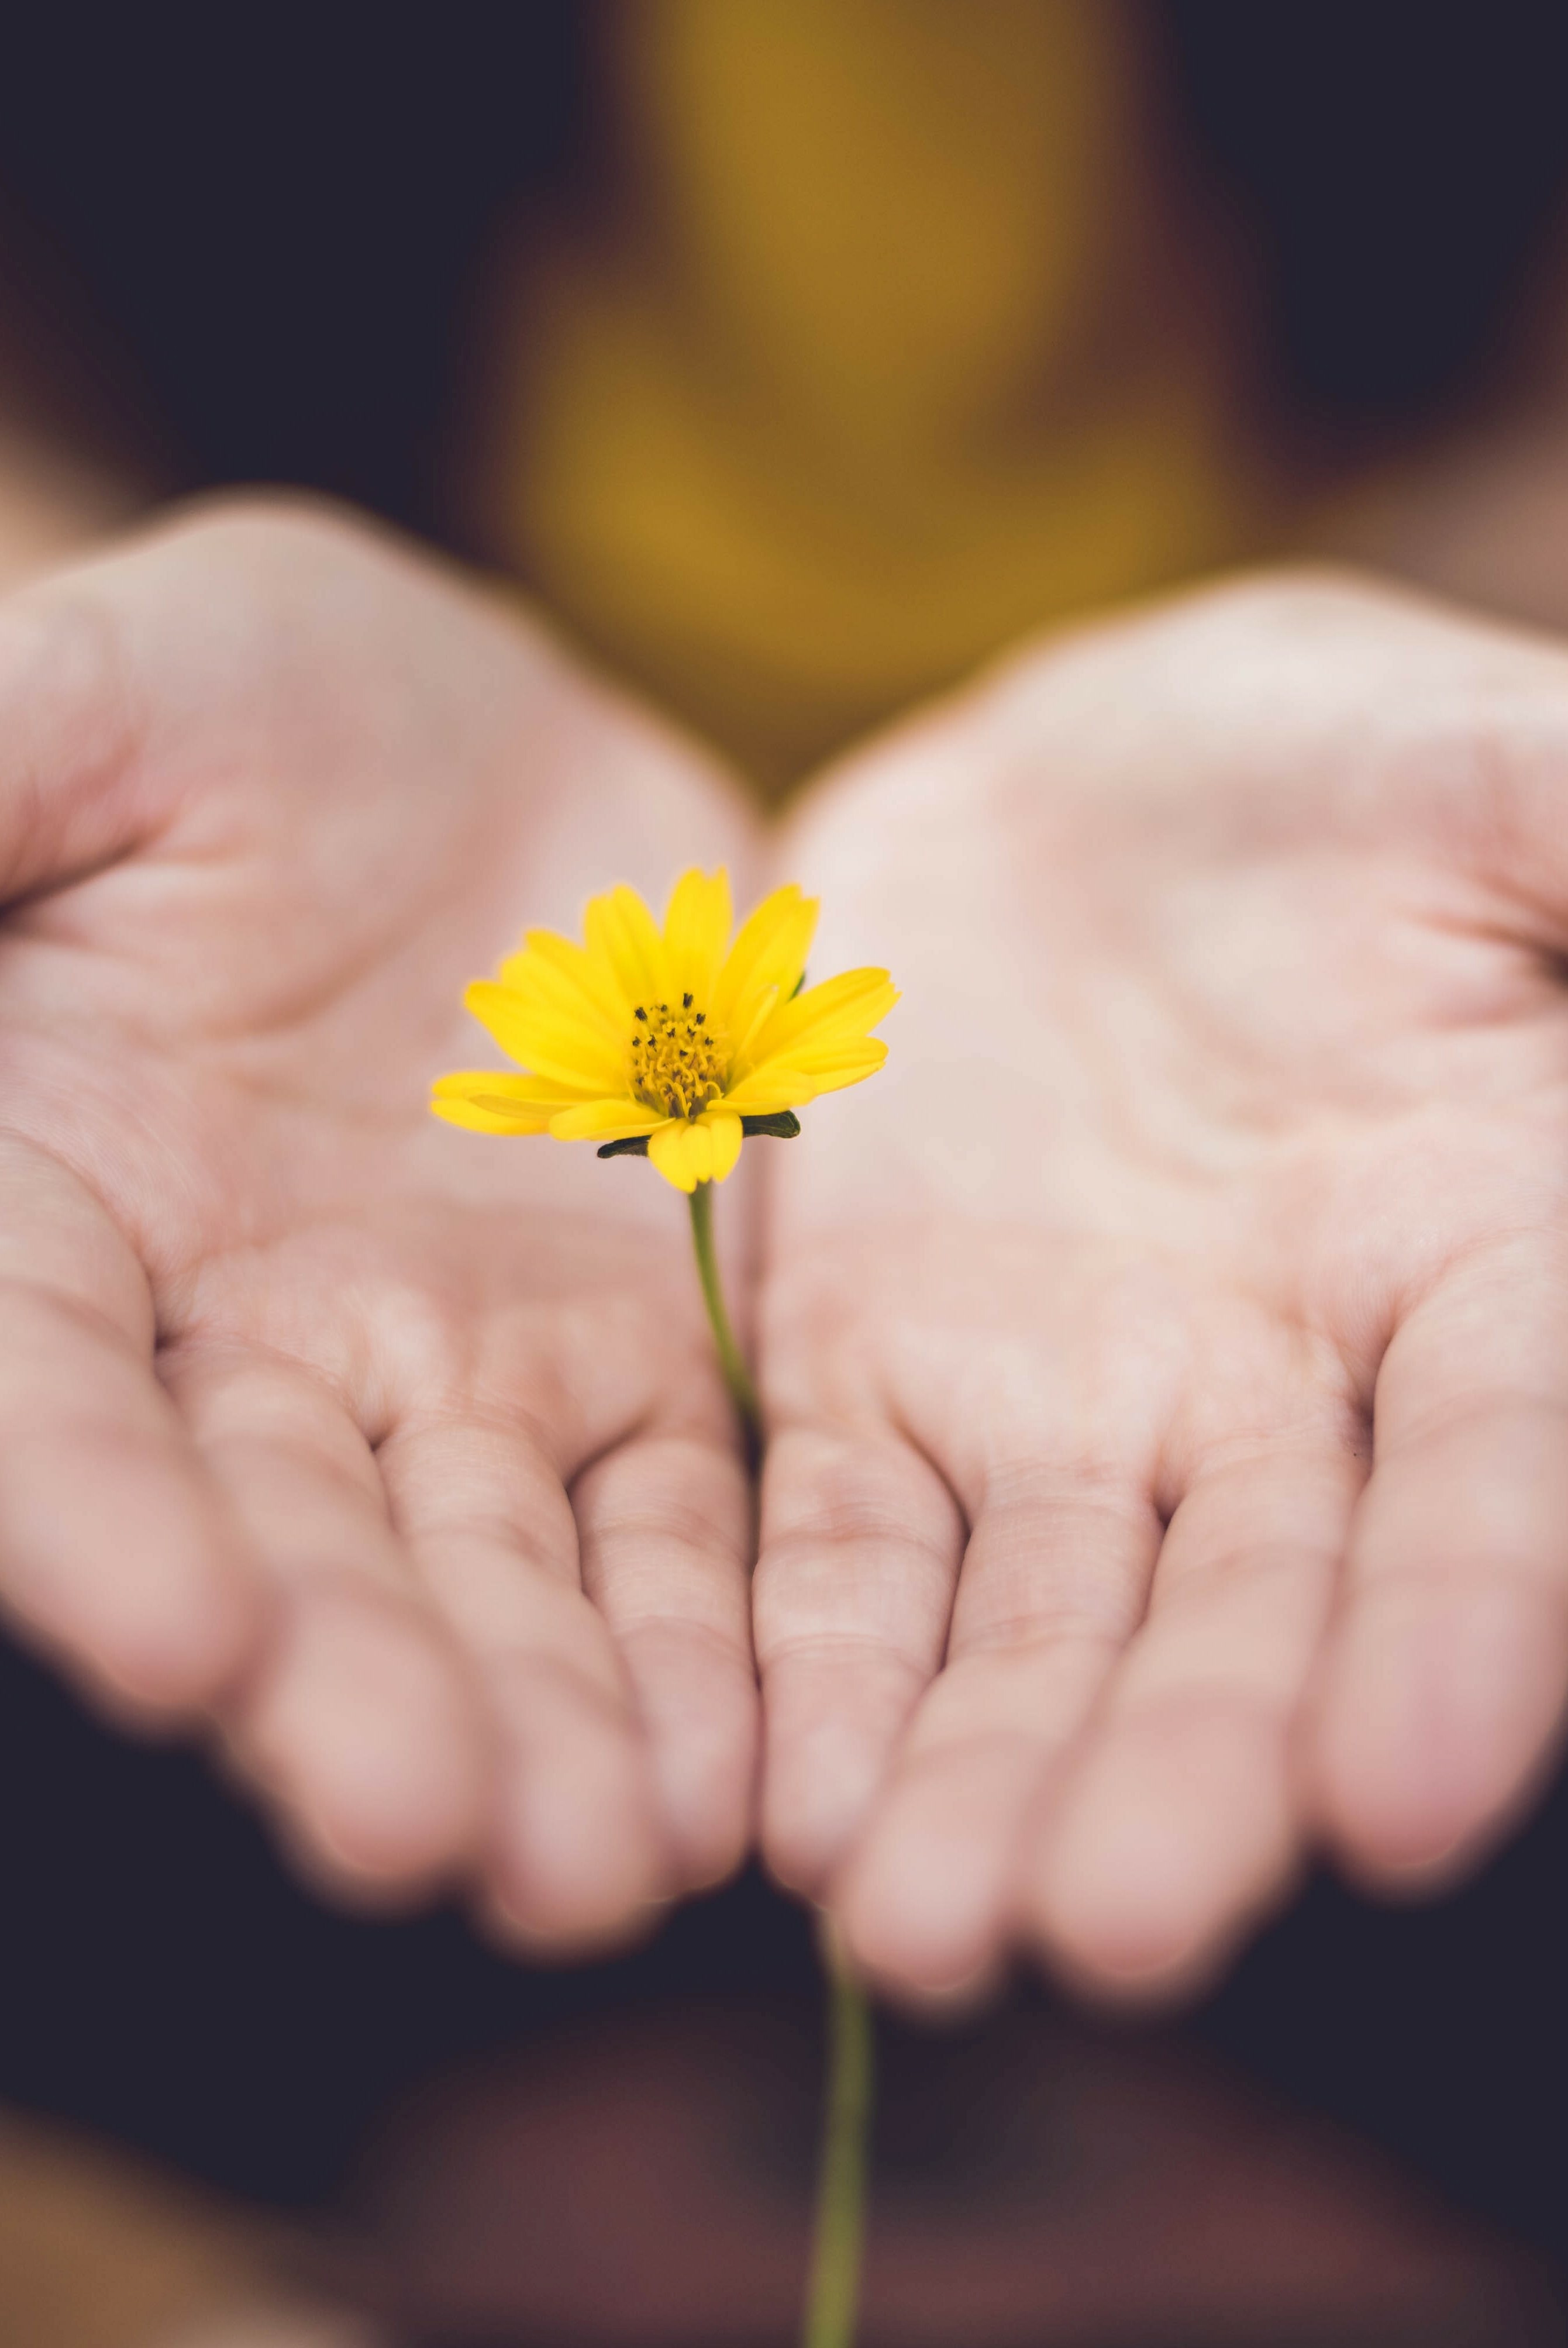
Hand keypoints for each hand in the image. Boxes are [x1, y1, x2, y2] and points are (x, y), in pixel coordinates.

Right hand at [0, 498, 761, 1948]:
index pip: (46, 1393)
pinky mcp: (636, 1373)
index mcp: (56, 1203)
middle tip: (429, 1832)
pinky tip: (737, 1780)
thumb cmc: (249, 698)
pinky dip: (697, 1648)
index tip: (171, 1639)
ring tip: (598, 1868)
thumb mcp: (103, 702)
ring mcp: (449, 1376)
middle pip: (283, 1539)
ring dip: (540, 1722)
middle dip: (351, 1683)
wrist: (488, 749)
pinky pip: (668, 1528)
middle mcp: (241, 1346)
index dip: (90, 1516)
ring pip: (487, 1576)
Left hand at [753, 573, 1567, 2002]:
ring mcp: (1065, 1406)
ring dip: (979, 1778)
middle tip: (1101, 1935)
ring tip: (913, 1934)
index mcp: (1478, 1256)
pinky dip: (822, 1668)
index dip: (1460, 1629)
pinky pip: (846, 1546)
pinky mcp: (875, 1382)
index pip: (1494, 1473)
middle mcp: (1281, 1391)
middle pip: (1246, 1612)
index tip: (1398, 1798)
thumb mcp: (1487, 773)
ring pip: (1036, 1626)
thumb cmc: (1325, 764)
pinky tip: (786, 1807)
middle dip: (1183, 1772)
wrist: (1071, 795)